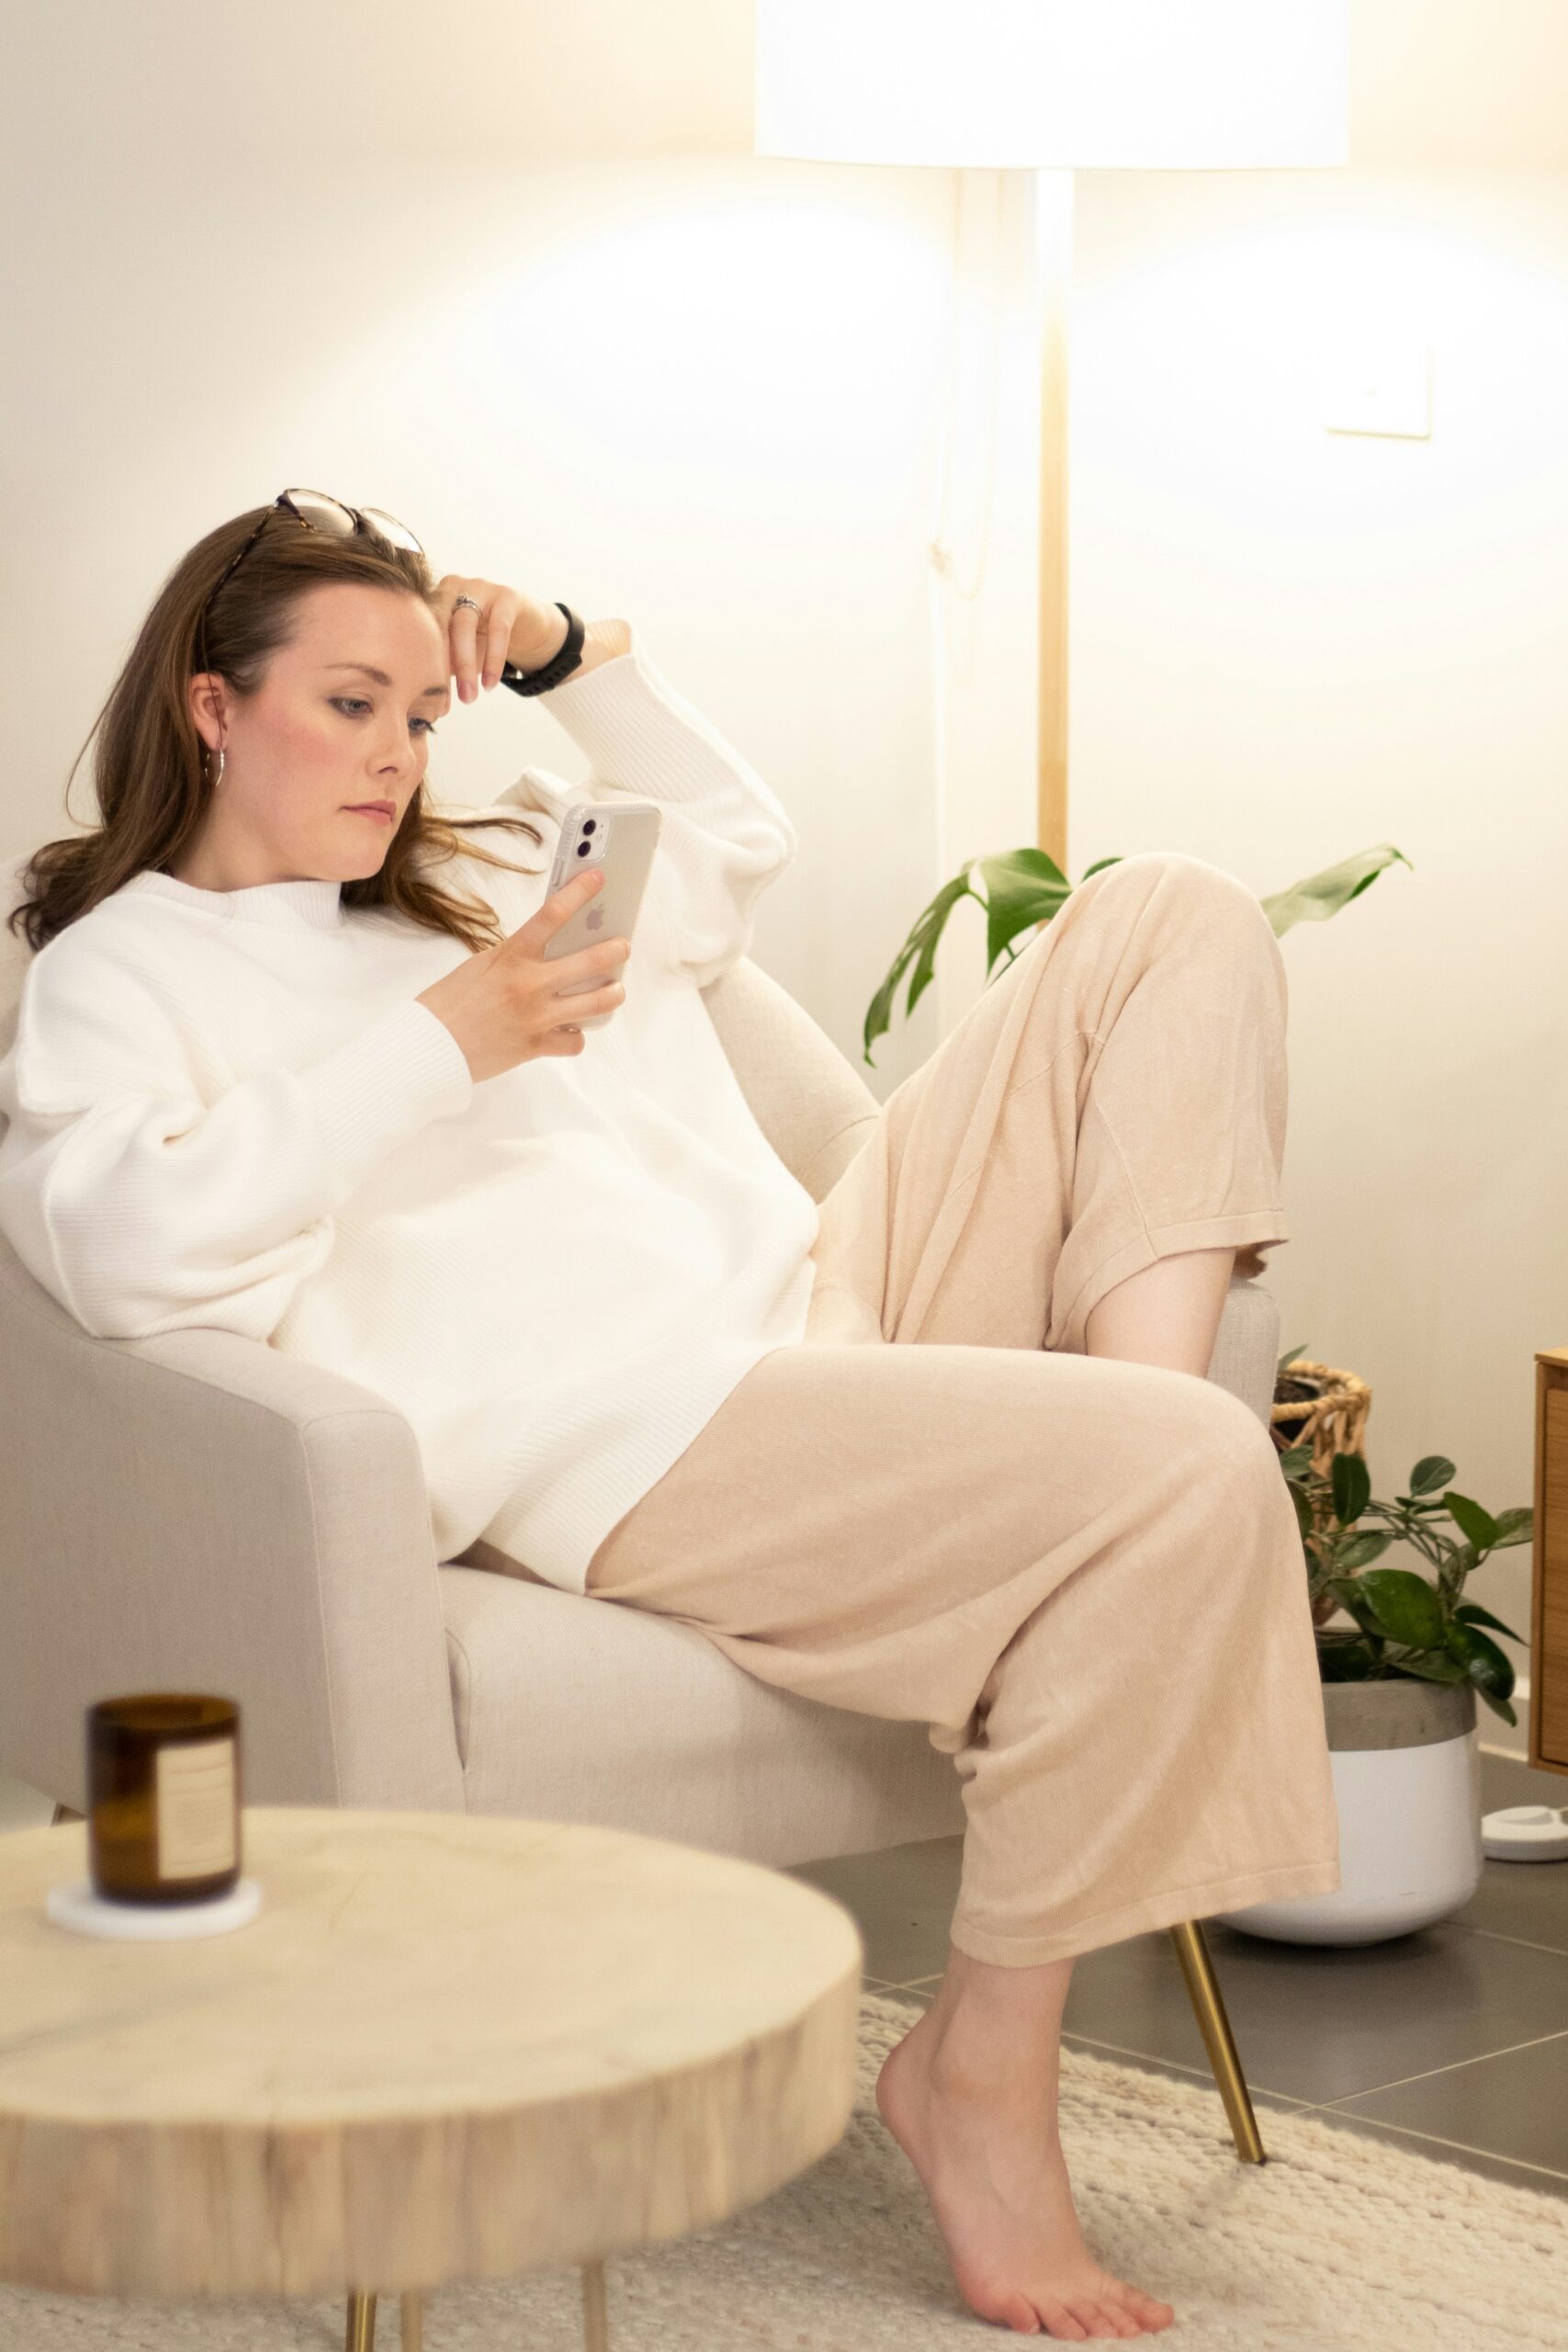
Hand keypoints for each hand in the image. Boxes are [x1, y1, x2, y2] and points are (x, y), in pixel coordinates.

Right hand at [416, 867, 630, 1080]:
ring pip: (597, 1003)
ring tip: (615, 989)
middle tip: (622, 946)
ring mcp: (536, 1017)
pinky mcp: (536, 1047)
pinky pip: (574, 1042)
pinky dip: (575, 1036)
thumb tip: (549, 951)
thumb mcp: (482, 965)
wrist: (429, 1045)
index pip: (552, 914)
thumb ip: (517, 957)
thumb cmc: (450, 1002)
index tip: (599, 877)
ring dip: (612, 994)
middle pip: (591, 960)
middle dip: (616, 950)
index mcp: (512, 956)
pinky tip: (571, 1030)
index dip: (580, 891)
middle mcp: (530, 984)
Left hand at [430, 575, 568, 703]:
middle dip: (439, 665)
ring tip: (470, 698)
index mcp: (433, 598)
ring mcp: (480, 587)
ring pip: (464, 624)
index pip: (421, 631)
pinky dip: (494, 659)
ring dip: (465, 665)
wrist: (524, 625)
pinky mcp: (508, 595)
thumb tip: (425, 698)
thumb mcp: (458, 653)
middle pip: (437, 624)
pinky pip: (500, 628)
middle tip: (443, 703)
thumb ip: (441, 666)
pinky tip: (491, 683)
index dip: (424, 667)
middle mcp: (452, 587)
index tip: (430, 702)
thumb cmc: (483, 640)